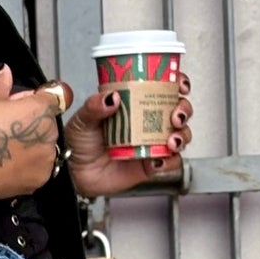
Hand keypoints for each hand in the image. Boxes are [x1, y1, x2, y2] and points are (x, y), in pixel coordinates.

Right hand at [0, 68, 69, 202]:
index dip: (39, 98)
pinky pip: (39, 166)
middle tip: (7, 128)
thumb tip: (5, 71)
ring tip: (6, 148)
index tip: (24, 104)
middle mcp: (50, 134)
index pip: (56, 96)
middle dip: (33, 122)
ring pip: (46, 146)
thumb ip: (1, 85)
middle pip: (48, 122)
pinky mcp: (40, 180)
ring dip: (33, 144)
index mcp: (40, 108)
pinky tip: (9, 163)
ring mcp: (47, 159)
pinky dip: (29, 164)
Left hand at [65, 74, 193, 199]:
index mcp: (134, 103)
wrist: (75, 174)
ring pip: (180, 135)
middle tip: (176, 116)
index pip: (163, 87)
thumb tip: (112, 97)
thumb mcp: (82, 119)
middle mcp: (147, 121)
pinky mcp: (151, 165)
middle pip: (179, 110)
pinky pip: (171, 163)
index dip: (179, 83)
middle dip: (184, 110)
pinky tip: (158, 161)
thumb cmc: (79, 143)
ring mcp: (151, 143)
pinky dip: (170, 162)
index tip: (181, 85)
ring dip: (182, 136)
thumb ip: (94, 106)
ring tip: (170, 141)